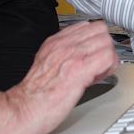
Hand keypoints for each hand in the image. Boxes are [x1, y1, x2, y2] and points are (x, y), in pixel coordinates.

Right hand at [0, 20, 118, 133]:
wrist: (24, 109)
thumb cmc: (35, 93)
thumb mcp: (46, 60)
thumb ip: (63, 51)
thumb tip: (83, 53)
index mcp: (57, 41)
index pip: (88, 25)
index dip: (95, 40)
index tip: (93, 54)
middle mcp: (65, 44)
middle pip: (100, 30)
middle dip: (105, 46)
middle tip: (99, 63)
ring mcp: (73, 55)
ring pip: (106, 42)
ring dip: (108, 57)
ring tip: (98, 71)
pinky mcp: (80, 70)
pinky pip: (107, 58)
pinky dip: (108, 67)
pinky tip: (97, 77)